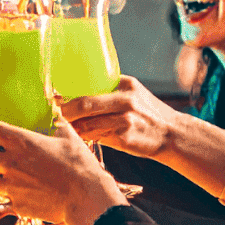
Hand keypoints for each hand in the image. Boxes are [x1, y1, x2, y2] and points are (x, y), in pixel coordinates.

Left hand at [0, 113, 125, 224]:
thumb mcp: (68, 136)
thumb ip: (54, 121)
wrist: (85, 198)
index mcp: (19, 141)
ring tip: (16, 177)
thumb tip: (53, 109)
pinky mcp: (16, 205)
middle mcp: (9, 163)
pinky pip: (6, 199)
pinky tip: (29, 192)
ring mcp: (11, 186)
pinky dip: (13, 195)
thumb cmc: (78, 165)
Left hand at [61, 75, 179, 158]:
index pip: (90, 84)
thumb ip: (110, 95)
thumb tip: (76, 98)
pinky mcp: (125, 137)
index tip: (53, 98)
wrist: (173, 135)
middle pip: (86, 103)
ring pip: (88, 123)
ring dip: (71, 127)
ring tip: (59, 129)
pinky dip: (84, 138)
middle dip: (65, 111)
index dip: (69, 92)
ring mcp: (126, 118)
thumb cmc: (148, 116)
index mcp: (125, 84)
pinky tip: (75, 140)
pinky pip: (97, 137)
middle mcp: (125, 99)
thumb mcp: (133, 96)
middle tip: (51, 115)